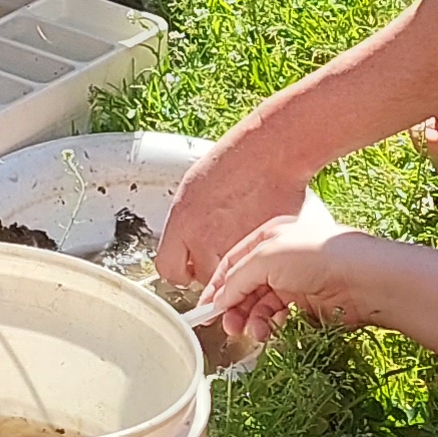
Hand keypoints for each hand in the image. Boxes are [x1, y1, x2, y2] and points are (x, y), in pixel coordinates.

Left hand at [159, 130, 295, 292]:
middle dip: (208, 268)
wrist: (269, 156)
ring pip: (229, 280)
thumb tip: (185, 245)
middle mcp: (205, 243)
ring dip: (233, 269)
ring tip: (241, 241)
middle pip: (200, 279)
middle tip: (219, 248)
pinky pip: (254, 267)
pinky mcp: (260, 252)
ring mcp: (234, 251)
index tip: (185, 267)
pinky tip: (257, 237)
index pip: (168, 269)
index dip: (178, 270)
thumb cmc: (232, 163)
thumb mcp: (192, 190)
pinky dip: (256, 260)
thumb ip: (186, 224)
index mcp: (182, 225)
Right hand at [194, 206, 394, 358]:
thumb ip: (237, 277)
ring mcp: (295, 281)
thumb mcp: (266, 257)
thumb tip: (220, 299)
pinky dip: (270, 326)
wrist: (363, 278)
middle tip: (228, 326)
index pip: (232, 263)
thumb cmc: (319, 254)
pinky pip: (279, 317)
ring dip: (251, 320)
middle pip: (245, 286)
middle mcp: (280, 258)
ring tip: (252, 332)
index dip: (217, 286)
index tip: (205, 309)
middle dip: (233, 307)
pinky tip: (270, 331)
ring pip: (261, 305)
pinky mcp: (308, 304)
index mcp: (269, 237)